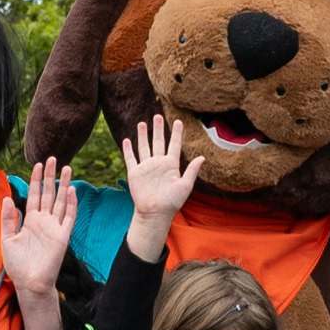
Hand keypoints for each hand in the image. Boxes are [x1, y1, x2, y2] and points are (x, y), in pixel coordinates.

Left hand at [1, 160, 80, 295]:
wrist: (29, 283)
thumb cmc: (17, 265)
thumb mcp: (7, 239)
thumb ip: (7, 219)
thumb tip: (7, 198)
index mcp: (30, 221)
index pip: (34, 195)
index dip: (36, 180)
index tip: (38, 165)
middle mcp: (44, 221)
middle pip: (48, 194)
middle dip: (50, 177)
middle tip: (53, 159)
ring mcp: (54, 228)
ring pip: (60, 201)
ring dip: (64, 185)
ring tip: (67, 169)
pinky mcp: (62, 236)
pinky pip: (68, 217)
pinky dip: (70, 204)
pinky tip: (71, 190)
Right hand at [124, 109, 204, 229]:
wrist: (155, 213)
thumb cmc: (172, 202)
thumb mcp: (185, 186)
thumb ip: (192, 171)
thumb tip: (202, 157)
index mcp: (171, 165)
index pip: (174, 145)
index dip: (176, 133)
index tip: (178, 121)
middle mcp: (158, 163)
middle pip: (158, 142)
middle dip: (158, 129)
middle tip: (157, 116)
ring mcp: (146, 167)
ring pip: (144, 146)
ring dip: (143, 135)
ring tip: (142, 123)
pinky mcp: (135, 173)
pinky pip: (131, 158)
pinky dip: (128, 149)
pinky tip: (127, 139)